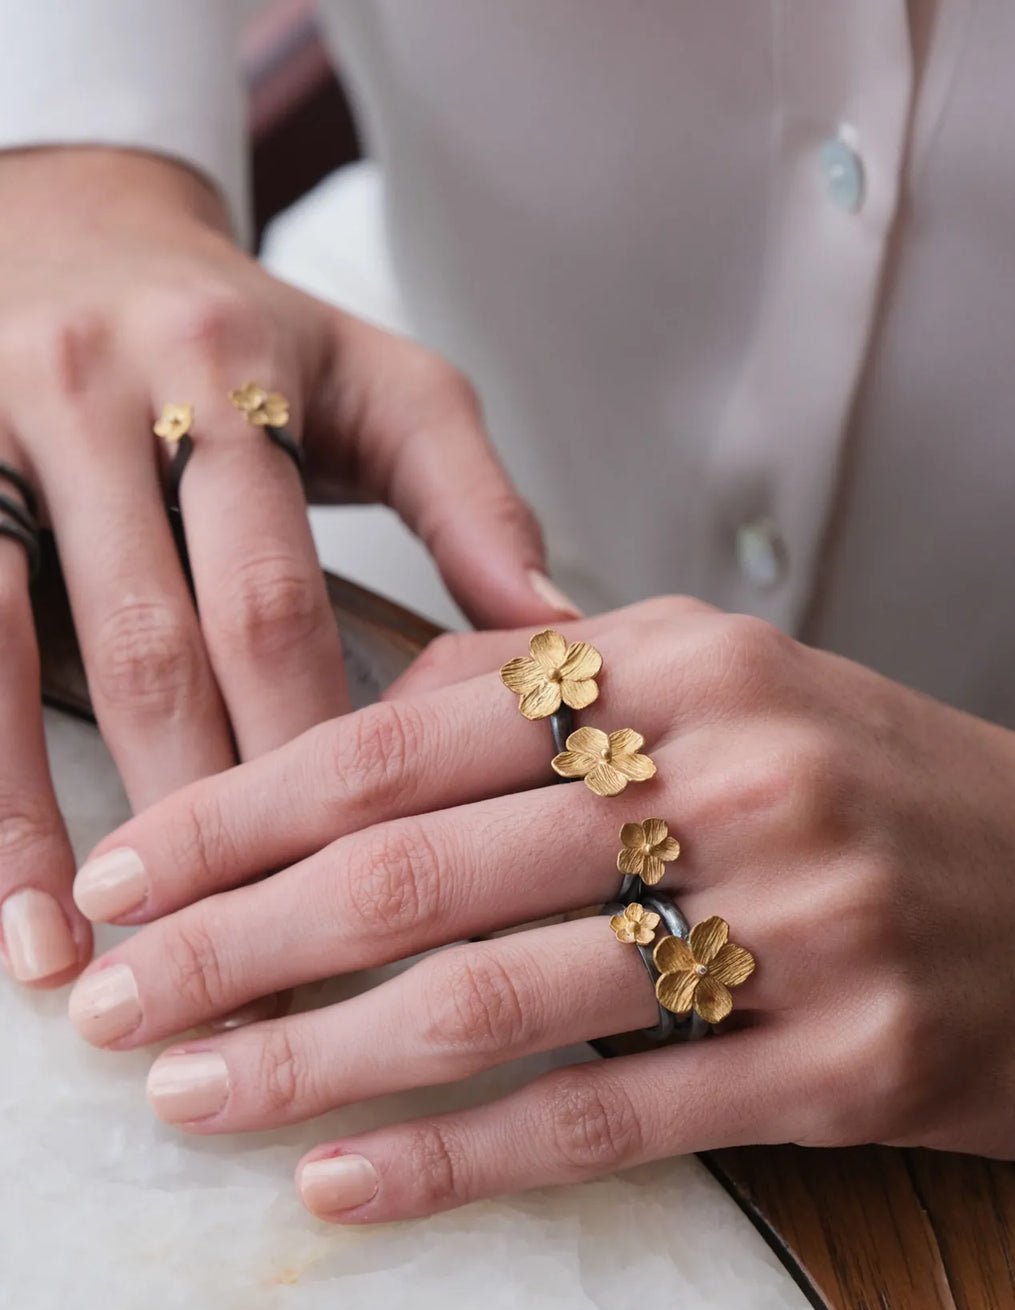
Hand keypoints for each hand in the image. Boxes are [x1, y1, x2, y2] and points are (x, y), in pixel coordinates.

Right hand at [0, 147, 569, 987]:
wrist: (71, 228)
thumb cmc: (247, 331)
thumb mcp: (378, 380)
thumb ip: (469, 497)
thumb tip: (558, 637)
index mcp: (239, 376)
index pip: (277, 601)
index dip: (316, 759)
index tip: (358, 891)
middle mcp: (105, 392)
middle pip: (158, 641)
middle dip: (204, 820)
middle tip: (243, 974)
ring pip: (22, 646)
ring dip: (37, 816)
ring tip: (75, 962)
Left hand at [66, 598, 1014, 1221]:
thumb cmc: (866, 784)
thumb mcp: (721, 685)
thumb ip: (547, 689)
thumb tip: (366, 716)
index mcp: (681, 664)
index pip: (403, 738)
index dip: (243, 813)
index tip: (128, 874)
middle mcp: (732, 775)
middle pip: (420, 868)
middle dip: (233, 938)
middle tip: (105, 995)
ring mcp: (795, 921)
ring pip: (496, 999)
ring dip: (316, 1055)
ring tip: (188, 1094)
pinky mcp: (844, 1062)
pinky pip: (613, 1116)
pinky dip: (461, 1158)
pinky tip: (343, 1183)